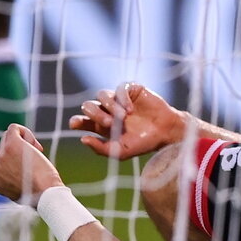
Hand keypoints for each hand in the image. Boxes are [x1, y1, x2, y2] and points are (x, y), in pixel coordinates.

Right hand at [0, 124, 63, 205]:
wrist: (45, 194)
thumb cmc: (36, 195)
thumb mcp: (14, 194)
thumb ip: (0, 187)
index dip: (14, 160)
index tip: (29, 169)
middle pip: (3, 147)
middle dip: (20, 151)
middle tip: (36, 160)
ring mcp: (2, 154)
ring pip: (8, 137)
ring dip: (24, 142)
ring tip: (37, 153)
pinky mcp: (11, 144)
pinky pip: (13, 128)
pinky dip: (24, 132)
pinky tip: (35, 145)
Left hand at [69, 82, 185, 159]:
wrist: (165, 132)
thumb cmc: (143, 143)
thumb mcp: (121, 152)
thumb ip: (101, 148)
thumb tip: (83, 139)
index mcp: (101, 125)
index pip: (82, 120)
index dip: (76, 121)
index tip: (75, 124)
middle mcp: (106, 110)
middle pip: (88, 106)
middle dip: (95, 114)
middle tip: (108, 123)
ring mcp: (117, 98)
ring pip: (101, 95)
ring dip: (109, 106)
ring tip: (122, 117)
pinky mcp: (129, 89)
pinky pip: (119, 89)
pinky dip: (122, 99)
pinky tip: (130, 110)